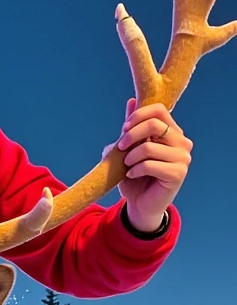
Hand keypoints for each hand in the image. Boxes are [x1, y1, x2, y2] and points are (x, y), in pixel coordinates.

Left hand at [103, 98, 192, 231]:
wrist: (139, 204)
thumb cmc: (135, 175)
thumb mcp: (130, 148)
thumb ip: (132, 127)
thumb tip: (131, 101)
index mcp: (172, 132)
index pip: (159, 110)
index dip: (138, 116)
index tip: (124, 129)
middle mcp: (182, 142)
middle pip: (154, 125)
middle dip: (131, 135)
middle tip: (120, 148)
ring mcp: (183, 158)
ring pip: (150, 146)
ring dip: (131, 156)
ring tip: (126, 165)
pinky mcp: (178, 174)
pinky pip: (150, 165)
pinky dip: (135, 169)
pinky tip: (131, 175)